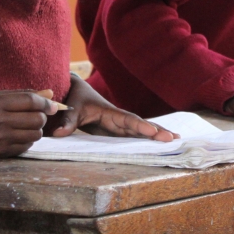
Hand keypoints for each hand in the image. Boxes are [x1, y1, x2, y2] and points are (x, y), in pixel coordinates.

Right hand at [0, 91, 58, 157]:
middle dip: (42, 117)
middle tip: (37, 116)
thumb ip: (22, 94)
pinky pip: (26, 147)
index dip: (46, 103)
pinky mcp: (0, 152)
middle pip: (37, 119)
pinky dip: (28, 141)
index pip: (30, 101)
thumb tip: (50, 93)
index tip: (52, 106)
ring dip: (36, 130)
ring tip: (27, 126)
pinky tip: (19, 136)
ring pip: (35, 134)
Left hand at [47, 76, 177, 141]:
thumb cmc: (74, 98)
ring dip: (157, 134)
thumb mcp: (70, 109)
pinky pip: (133, 135)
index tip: (153, 132)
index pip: (128, 120)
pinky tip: (158, 142)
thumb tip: (58, 134)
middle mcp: (118, 118)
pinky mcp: (115, 130)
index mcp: (109, 112)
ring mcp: (118, 125)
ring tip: (176, 139)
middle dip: (156, 131)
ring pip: (140, 130)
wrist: (75, 91)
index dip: (140, 126)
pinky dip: (146, 139)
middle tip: (174, 138)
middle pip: (140, 125)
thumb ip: (67, 122)